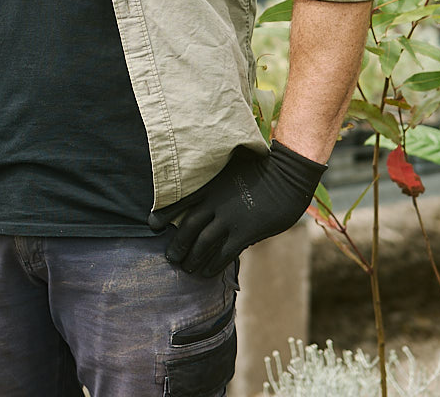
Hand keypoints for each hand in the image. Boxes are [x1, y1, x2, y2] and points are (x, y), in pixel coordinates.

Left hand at [147, 141, 326, 275]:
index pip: (179, 201)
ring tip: (188, 269)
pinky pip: (224, 254)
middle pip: (187, 228)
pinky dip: (213, 265)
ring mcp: (229, 218)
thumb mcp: (231, 166)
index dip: (164, 215)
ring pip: (203, 244)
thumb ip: (217, 180)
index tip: (152, 225)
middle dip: (177, 245)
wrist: (286, 174)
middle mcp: (215, 202)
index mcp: (210, 186)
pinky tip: (208, 273)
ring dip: (193, 259)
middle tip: (171, 257)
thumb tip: (208, 190)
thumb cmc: (261, 167)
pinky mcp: (244, 232)